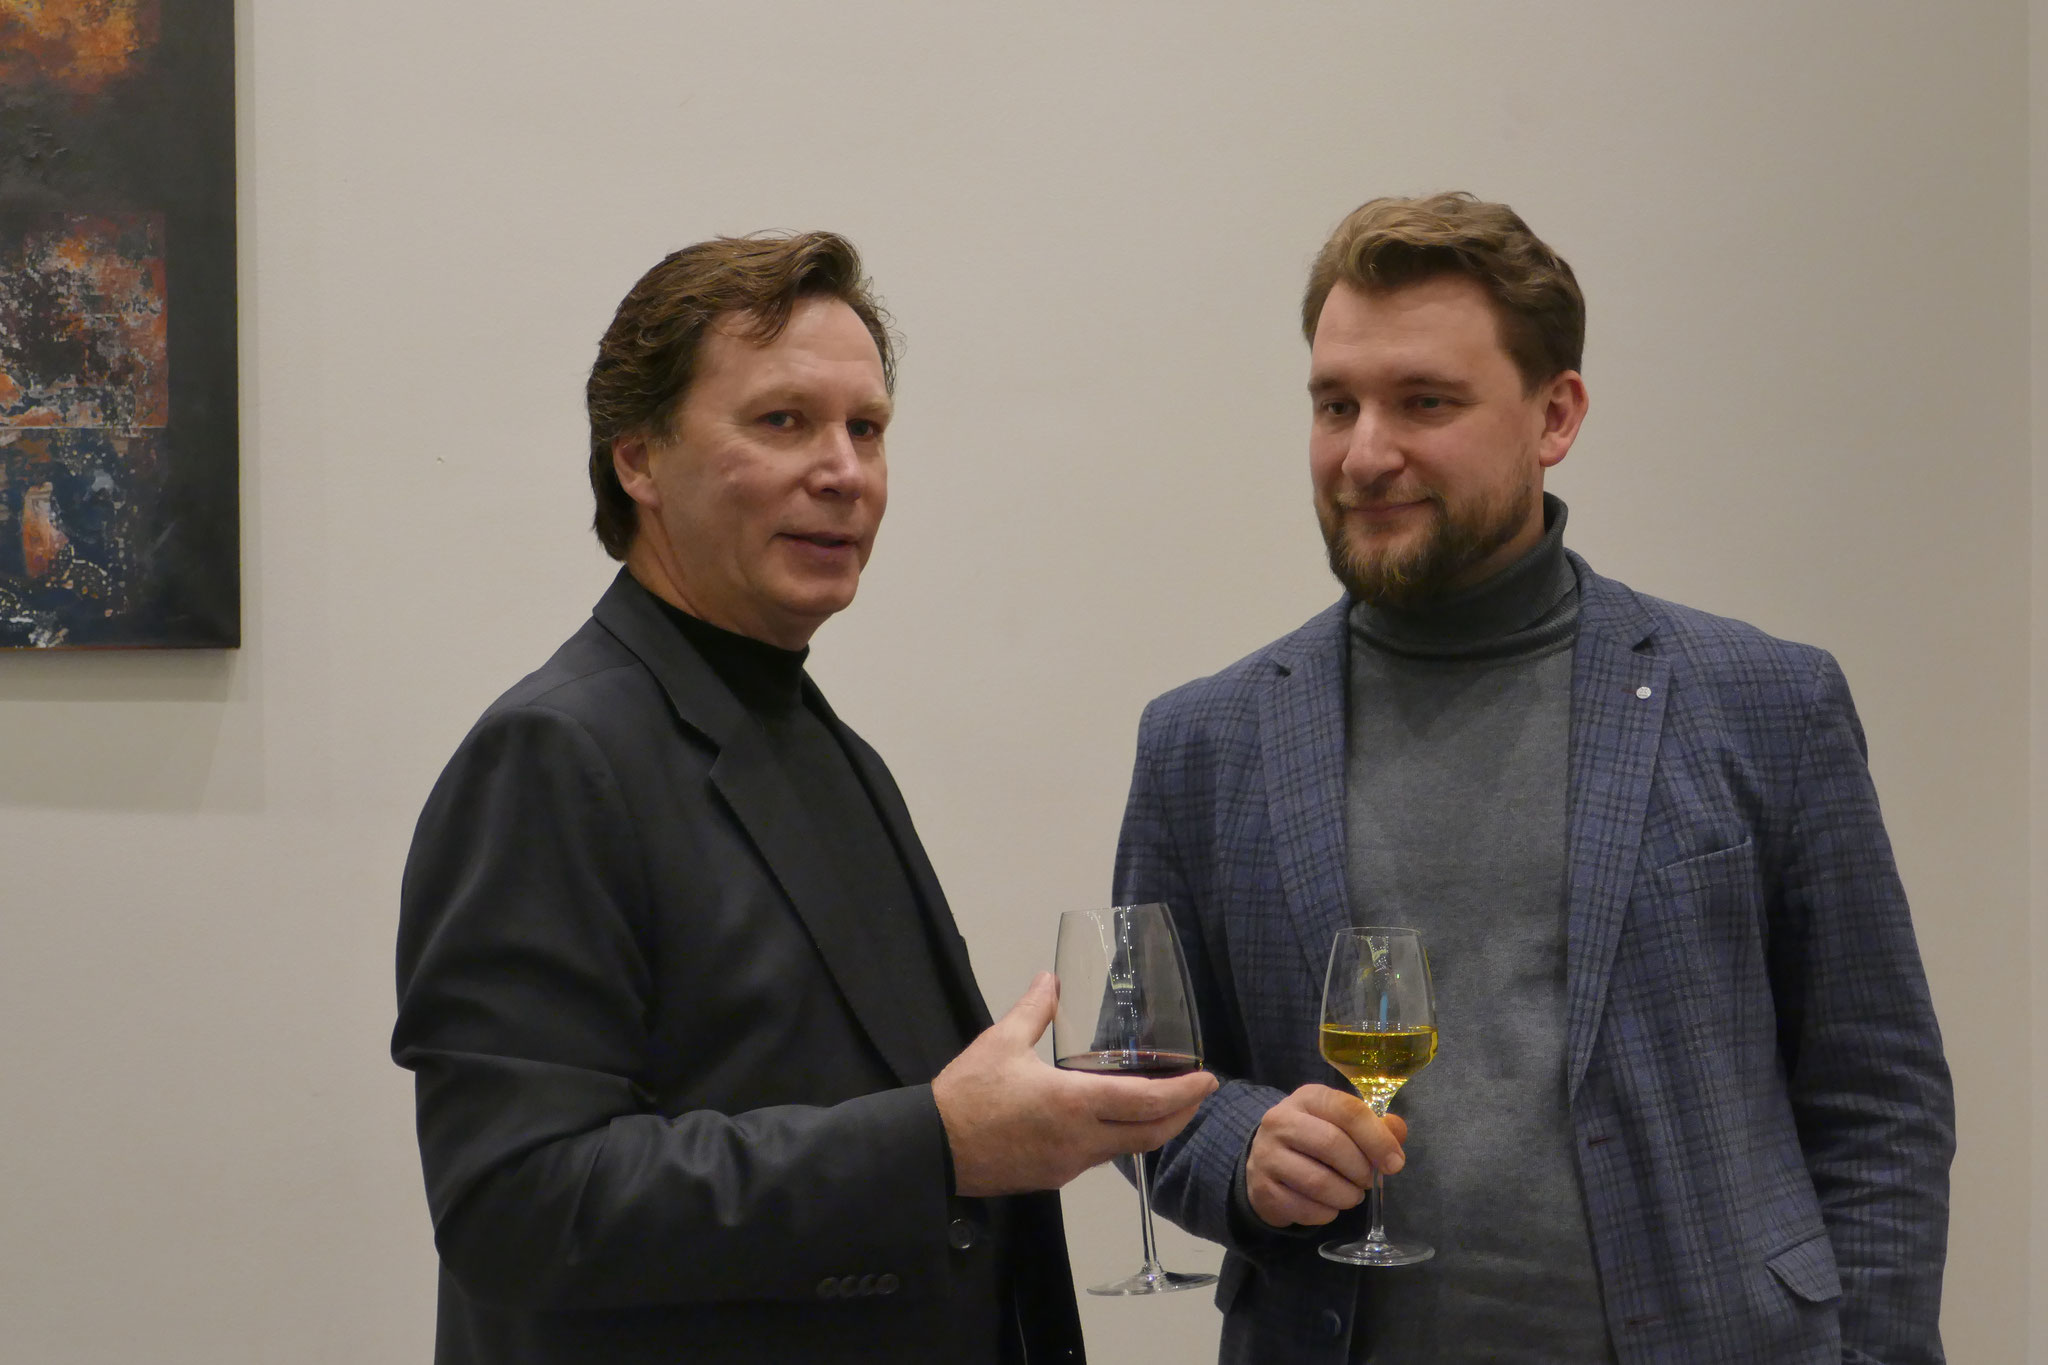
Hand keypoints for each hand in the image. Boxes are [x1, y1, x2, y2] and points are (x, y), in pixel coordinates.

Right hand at [933, 972, 1218, 1196]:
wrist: (933, 1149)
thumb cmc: (967, 1095)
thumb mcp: (1000, 1042)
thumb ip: (1033, 1010)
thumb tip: (1049, 979)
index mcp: (1074, 1103)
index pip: (1147, 1102)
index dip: (1184, 1092)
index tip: (1207, 1078)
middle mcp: (1081, 1140)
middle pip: (1150, 1135)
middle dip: (1182, 1114)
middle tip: (1199, 1092)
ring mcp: (1069, 1164)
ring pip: (1126, 1149)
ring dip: (1152, 1128)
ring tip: (1163, 1102)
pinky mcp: (1054, 1177)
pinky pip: (1098, 1157)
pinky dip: (1119, 1137)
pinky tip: (1114, 1119)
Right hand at [1245, 1084, 1408, 1228]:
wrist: (1266, 1160)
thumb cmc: (1315, 1138)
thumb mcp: (1342, 1122)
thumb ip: (1375, 1125)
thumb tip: (1396, 1131)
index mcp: (1308, 1098)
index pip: (1347, 1110)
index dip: (1377, 1138)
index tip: (1394, 1163)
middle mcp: (1281, 1121)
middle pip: (1332, 1144)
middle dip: (1360, 1170)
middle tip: (1367, 1181)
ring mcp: (1267, 1155)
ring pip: (1318, 1181)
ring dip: (1346, 1196)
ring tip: (1351, 1195)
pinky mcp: (1262, 1189)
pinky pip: (1305, 1208)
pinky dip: (1327, 1213)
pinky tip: (1329, 1206)